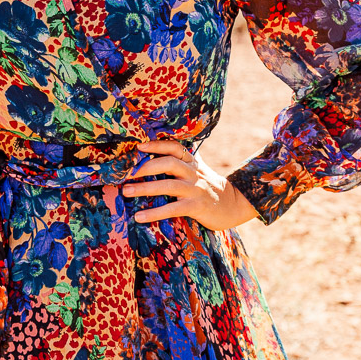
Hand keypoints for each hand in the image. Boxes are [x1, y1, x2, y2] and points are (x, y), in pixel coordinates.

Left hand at [122, 140, 258, 230]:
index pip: (175, 147)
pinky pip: (173, 209)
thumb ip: (185, 158)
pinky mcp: (196, 207)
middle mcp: (193, 173)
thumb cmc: (210, 185)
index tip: (139, 146)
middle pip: (169, 163)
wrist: (233, 205)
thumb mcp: (199, 168)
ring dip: (145, 188)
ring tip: (126, 191)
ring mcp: (195, 190)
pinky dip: (155, 213)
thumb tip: (171, 142)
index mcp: (192, 162)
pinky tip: (139, 217)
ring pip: (168, 185)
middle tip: (127, 172)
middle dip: (146, 166)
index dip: (157, 145)